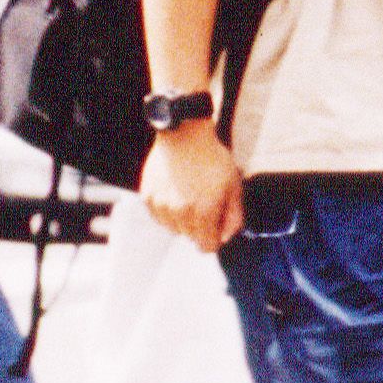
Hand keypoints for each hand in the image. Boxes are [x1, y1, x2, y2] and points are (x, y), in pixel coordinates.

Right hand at [140, 125, 244, 252]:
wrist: (184, 135)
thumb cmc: (213, 159)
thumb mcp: (234, 186)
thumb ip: (233, 217)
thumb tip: (224, 238)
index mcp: (204, 211)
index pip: (206, 246)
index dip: (214, 239)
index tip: (217, 226)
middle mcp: (180, 212)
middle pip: (191, 237)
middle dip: (201, 227)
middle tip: (206, 203)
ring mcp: (161, 205)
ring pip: (174, 229)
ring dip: (183, 220)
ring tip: (190, 196)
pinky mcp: (148, 197)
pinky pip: (159, 217)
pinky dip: (168, 212)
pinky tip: (176, 193)